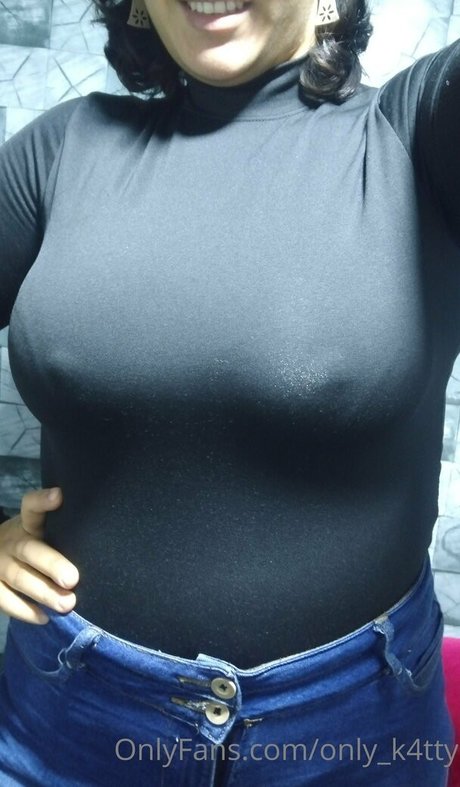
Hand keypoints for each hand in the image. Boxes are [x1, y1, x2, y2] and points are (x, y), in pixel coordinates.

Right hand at [0, 488, 78, 623]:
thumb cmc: (35, 542)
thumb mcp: (43, 530)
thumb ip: (63, 531)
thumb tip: (101, 545)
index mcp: (26, 524)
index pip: (31, 507)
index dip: (42, 501)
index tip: (59, 496)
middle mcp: (12, 541)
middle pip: (29, 550)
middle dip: (51, 564)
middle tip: (72, 579)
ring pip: (18, 577)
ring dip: (42, 592)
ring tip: (67, 604)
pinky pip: (4, 600)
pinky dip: (24, 610)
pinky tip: (44, 617)